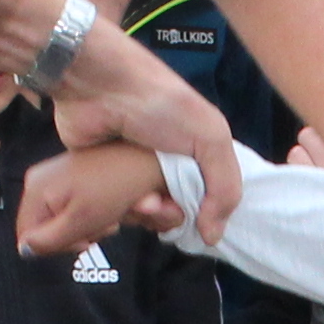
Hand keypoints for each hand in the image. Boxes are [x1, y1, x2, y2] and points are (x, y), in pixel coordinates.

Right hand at [13, 141, 178, 260]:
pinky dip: (96, 214)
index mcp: (35, 189)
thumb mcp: (79, 222)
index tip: (83, 244)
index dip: (55, 248)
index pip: (28, 236)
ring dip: (91, 227)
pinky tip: (113, 208)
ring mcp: (57, 177)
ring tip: (112, 217)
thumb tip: (24, 251)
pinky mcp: (74, 177)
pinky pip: (76, 209)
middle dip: (77, 235)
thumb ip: (48, 241)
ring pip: (65, 221)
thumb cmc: (113, 188)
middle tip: (103, 228)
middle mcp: (40, 180)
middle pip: (48, 229)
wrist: (145, 158)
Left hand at [43, 22, 241, 239]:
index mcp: (197, 151)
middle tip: (156, 203)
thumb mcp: (210, 137)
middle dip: (169, 214)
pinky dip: (117, 211)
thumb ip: (224, 187)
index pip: (208, 197)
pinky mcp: (104, 176)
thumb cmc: (160, 104)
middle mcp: (168, 162)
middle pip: (175, 209)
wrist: (99, 87)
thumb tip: (213, 237)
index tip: (193, 218)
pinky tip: (117, 204)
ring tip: (137, 201)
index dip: (204, 212)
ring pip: (145, 212)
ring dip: (144, 214)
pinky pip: (114, 207)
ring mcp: (135, 170)